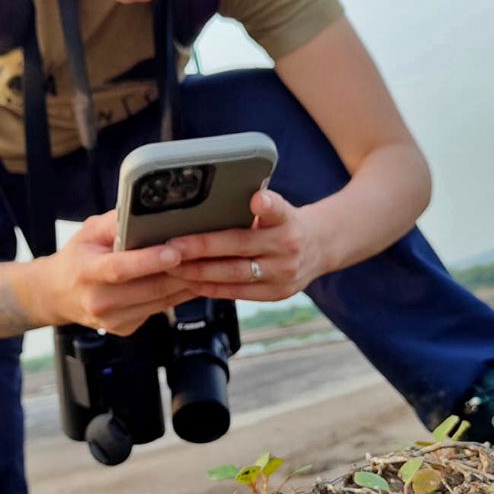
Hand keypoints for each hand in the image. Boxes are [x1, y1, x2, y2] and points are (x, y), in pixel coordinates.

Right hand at [31, 210, 197, 334]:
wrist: (57, 295)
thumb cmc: (78, 257)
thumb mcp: (89, 232)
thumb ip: (117, 221)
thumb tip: (146, 207)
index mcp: (87, 272)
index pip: (121, 268)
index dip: (149, 261)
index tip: (174, 252)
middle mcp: (99, 300)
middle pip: (150, 287)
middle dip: (182, 271)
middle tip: (207, 253)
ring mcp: (113, 319)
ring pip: (162, 300)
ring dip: (188, 283)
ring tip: (208, 264)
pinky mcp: (125, 328)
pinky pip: (160, 309)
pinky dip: (178, 294)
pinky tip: (190, 280)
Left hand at [163, 190, 324, 300]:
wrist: (321, 248)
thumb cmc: (286, 224)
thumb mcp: (279, 209)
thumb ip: (252, 208)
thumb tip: (206, 203)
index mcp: (287, 218)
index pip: (277, 210)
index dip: (267, 204)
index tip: (257, 199)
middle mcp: (287, 246)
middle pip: (240, 246)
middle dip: (202, 248)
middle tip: (172, 247)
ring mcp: (283, 274)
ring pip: (234, 275)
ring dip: (199, 272)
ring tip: (172, 267)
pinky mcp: (276, 294)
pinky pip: (237, 293)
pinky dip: (210, 288)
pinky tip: (189, 282)